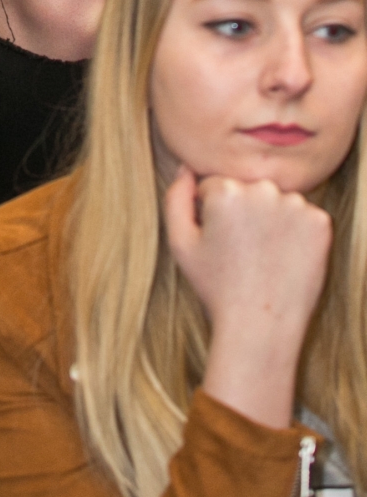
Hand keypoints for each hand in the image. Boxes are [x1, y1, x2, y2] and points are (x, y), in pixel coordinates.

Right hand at [164, 165, 330, 427]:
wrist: (260, 327)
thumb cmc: (216, 287)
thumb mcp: (180, 243)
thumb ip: (175, 197)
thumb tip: (186, 169)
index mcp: (225, 190)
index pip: (216, 187)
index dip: (213, 215)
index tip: (220, 243)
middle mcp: (262, 189)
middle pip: (247, 189)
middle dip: (243, 212)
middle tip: (242, 251)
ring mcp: (295, 205)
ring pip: (276, 200)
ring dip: (270, 218)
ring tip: (263, 256)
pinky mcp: (320, 223)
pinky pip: (303, 215)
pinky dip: (296, 231)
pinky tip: (285, 256)